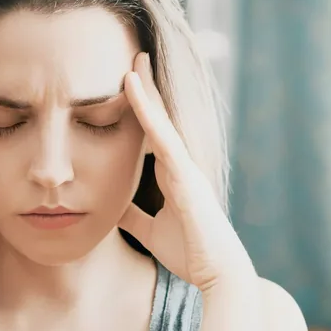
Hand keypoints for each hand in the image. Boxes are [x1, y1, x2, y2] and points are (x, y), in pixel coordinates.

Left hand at [118, 52, 254, 291]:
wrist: (218, 275)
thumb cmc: (190, 253)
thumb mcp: (151, 231)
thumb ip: (133, 217)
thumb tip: (112, 207)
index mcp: (173, 175)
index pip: (152, 133)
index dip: (142, 108)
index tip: (128, 83)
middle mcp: (180, 164)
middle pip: (160, 117)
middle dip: (147, 87)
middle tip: (134, 55)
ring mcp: (185, 167)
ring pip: (162, 119)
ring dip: (148, 88)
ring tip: (134, 58)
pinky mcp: (185, 175)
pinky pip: (161, 135)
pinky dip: (146, 110)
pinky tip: (132, 87)